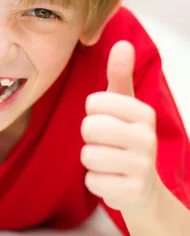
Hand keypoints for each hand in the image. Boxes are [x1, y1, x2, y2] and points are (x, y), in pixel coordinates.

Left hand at [80, 41, 158, 210]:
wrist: (144, 189)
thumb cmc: (127, 139)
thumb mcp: (125, 106)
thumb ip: (120, 75)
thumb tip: (122, 43)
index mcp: (143, 113)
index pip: (94, 102)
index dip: (92, 113)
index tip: (107, 120)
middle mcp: (147, 138)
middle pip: (89, 128)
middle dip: (90, 137)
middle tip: (105, 143)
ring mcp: (142, 166)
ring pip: (88, 156)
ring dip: (91, 161)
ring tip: (109, 162)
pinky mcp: (132, 192)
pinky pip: (92, 181)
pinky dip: (96, 182)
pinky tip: (112, 180)